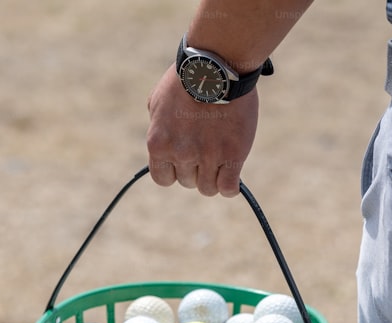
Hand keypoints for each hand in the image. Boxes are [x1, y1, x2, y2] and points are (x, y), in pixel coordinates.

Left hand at [146, 65, 259, 196]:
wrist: (218, 65)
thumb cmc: (187, 79)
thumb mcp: (158, 102)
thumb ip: (158, 129)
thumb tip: (162, 147)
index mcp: (158, 144)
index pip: (163, 179)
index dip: (174, 171)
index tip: (183, 160)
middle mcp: (181, 154)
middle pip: (188, 182)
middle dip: (195, 169)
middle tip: (205, 148)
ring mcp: (208, 156)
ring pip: (208, 188)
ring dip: (213, 176)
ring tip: (219, 157)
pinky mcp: (233, 155)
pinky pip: (228, 188)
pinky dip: (230, 186)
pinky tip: (231, 173)